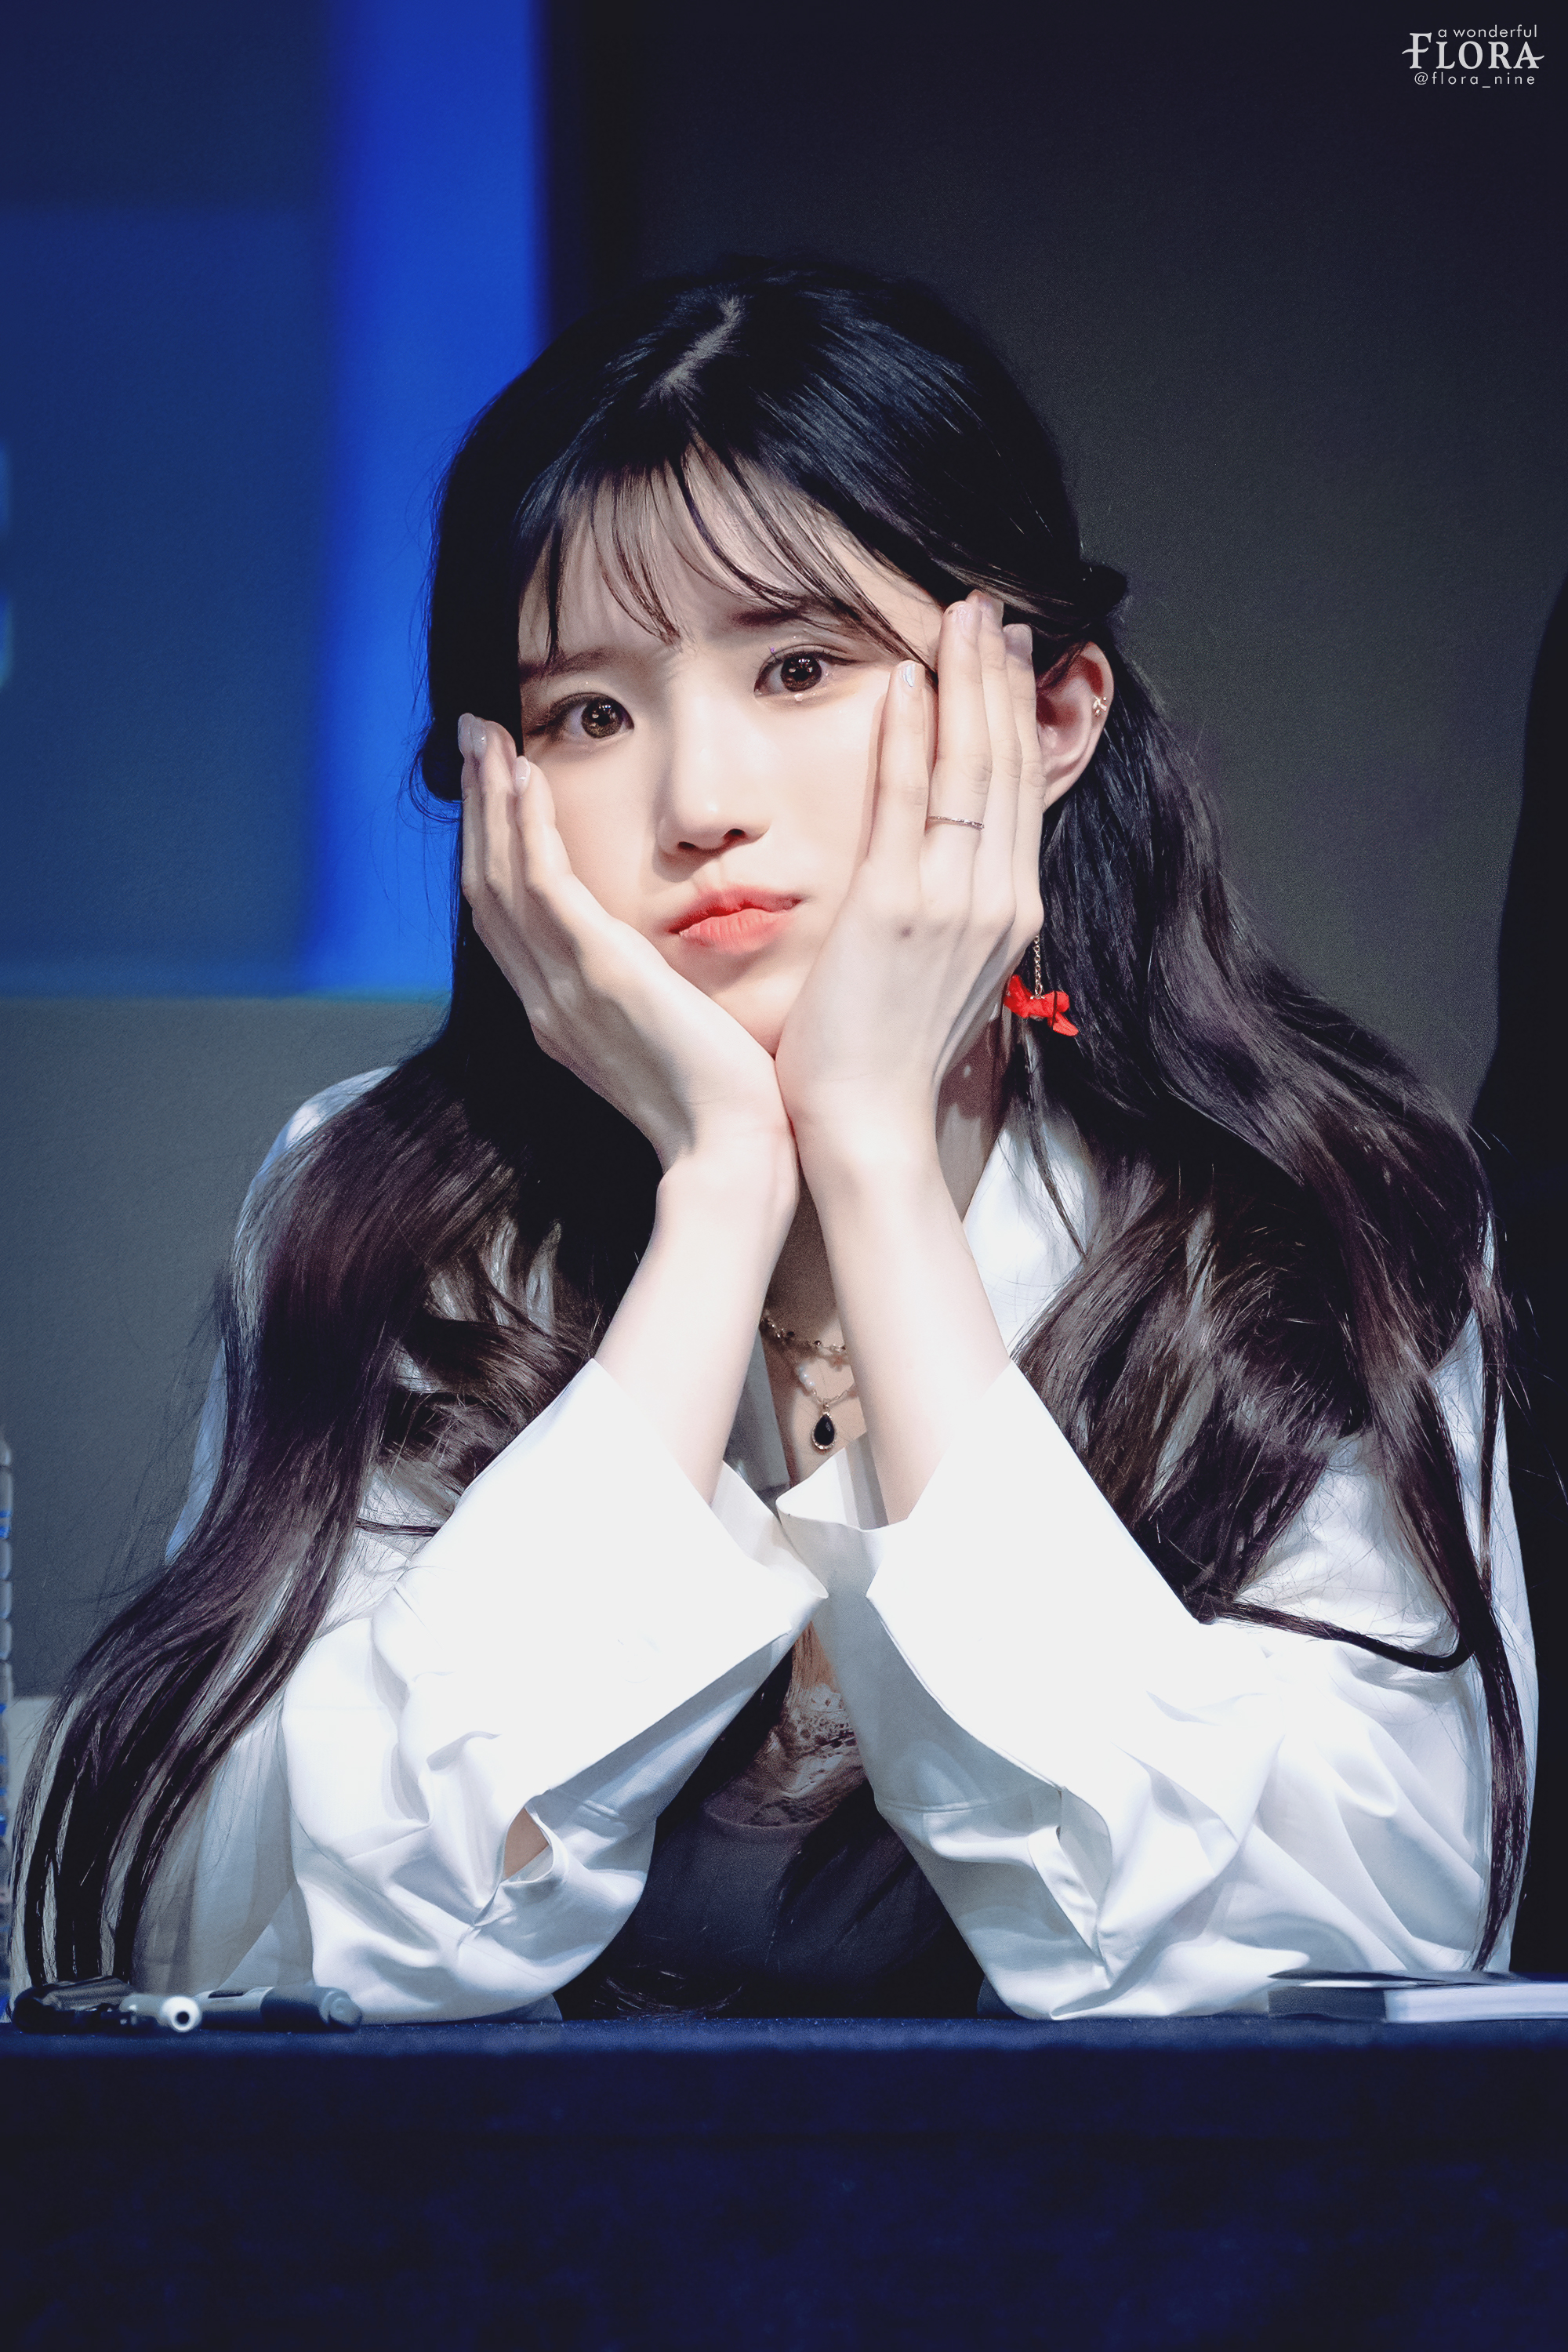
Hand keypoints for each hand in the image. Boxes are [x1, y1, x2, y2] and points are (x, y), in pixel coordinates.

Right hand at [459, 716, 795, 1183]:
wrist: (737, 1156)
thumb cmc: (726, 1106)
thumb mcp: (672, 1040)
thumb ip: (649, 998)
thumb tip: (659, 969)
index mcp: (561, 1017)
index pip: (508, 919)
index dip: (494, 849)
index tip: (498, 787)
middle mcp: (546, 1003)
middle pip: (486, 889)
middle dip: (478, 809)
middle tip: (473, 738)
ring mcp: (565, 990)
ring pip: (501, 879)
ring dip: (490, 801)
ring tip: (485, 737)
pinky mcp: (601, 975)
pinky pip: (544, 886)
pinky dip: (527, 828)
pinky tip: (526, 777)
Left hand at [773, 592, 1044, 1171]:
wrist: (869, 1130)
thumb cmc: (887, 1059)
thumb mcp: (942, 975)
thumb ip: (952, 912)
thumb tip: (945, 871)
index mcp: (1011, 913)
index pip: (1022, 791)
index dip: (1017, 715)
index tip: (1007, 654)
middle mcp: (997, 900)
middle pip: (1009, 765)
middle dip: (1001, 678)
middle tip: (988, 606)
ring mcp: (951, 904)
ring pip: (972, 770)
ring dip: (966, 684)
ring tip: (960, 617)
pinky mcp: (895, 910)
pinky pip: (906, 804)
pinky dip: (909, 738)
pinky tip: (904, 680)